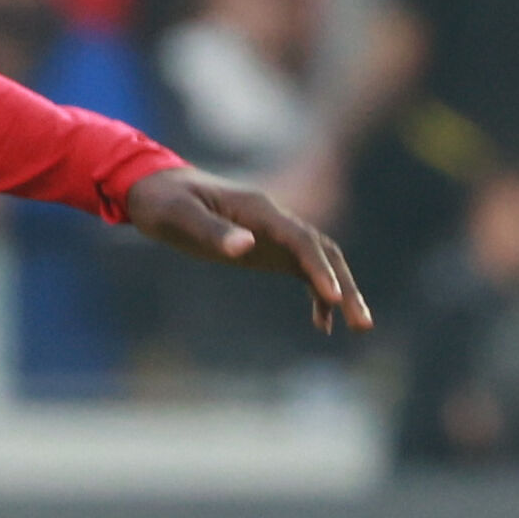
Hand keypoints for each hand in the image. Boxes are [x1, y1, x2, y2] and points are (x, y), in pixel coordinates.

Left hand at [130, 164, 372, 332]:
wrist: (155, 190)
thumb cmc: (164, 200)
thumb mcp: (179, 216)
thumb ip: (212, 230)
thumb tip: (245, 246)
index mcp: (259, 209)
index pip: (301, 240)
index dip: (320, 268)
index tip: (333, 298)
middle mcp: (275, 220)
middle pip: (323, 251)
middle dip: (345, 285)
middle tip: (362, 323)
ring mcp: (273, 235)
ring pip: (320, 261)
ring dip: (340, 291)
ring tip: (359, 327)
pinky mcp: (266, 249)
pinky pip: (302, 271)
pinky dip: (317, 296)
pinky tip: (323, 326)